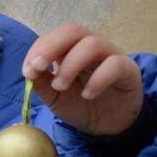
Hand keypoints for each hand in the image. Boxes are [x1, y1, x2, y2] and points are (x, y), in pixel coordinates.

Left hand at [22, 23, 143, 136]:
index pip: (54, 36)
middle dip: (51, 47)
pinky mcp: (129, 70)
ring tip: (60, 87)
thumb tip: (29, 71)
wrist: (108, 125)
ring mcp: (111, 55)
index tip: (28, 70)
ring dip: (71, 65)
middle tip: (38, 68)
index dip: (38, 49)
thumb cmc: (80, 105)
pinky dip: (98, 79)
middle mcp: (91, 47)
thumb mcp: (54, 97)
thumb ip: (41, 83)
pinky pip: (115, 64)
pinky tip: (87, 95)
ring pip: (93, 44)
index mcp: (71, 49)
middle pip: (73, 31)